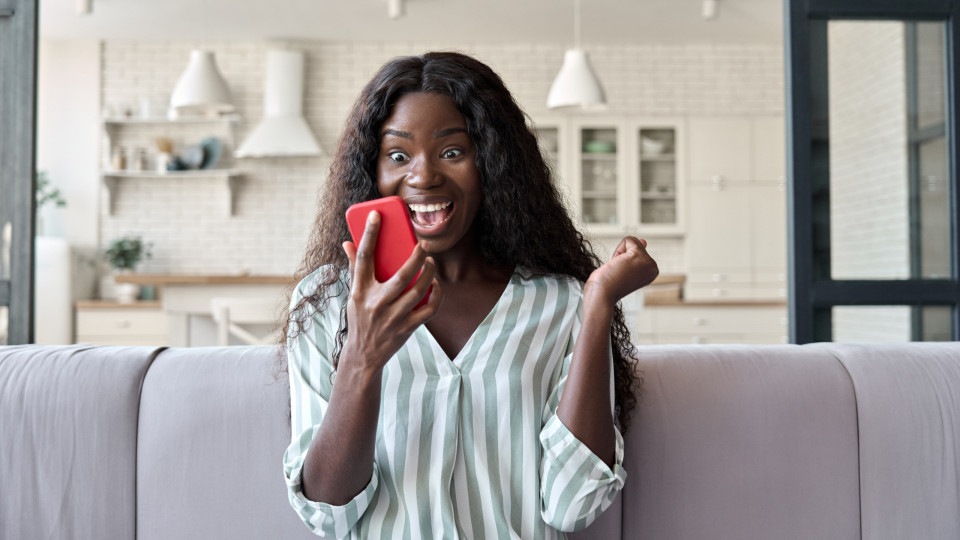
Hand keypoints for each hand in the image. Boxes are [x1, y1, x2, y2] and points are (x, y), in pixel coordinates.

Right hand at [340, 211, 441, 371]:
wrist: (363, 355)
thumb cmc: (359, 318)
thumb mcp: (352, 294)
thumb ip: (354, 268)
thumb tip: (348, 243)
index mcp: (361, 290)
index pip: (365, 257)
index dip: (370, 233)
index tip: (377, 214)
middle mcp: (377, 303)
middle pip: (401, 275)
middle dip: (416, 257)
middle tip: (423, 245)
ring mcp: (393, 317)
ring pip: (419, 291)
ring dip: (429, 274)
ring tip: (430, 263)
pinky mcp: (407, 328)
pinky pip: (429, 309)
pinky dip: (436, 295)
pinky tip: (436, 285)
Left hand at [585, 236, 658, 305]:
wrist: (603, 295)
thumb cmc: (609, 285)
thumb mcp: (625, 267)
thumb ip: (636, 254)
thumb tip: (643, 241)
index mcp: (651, 272)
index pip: (638, 251)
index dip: (625, 260)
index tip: (622, 273)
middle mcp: (653, 268)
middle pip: (636, 244)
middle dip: (623, 255)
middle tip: (619, 271)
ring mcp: (648, 262)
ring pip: (632, 242)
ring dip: (620, 253)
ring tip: (618, 269)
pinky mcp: (639, 256)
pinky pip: (628, 240)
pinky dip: (618, 250)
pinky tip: (617, 265)